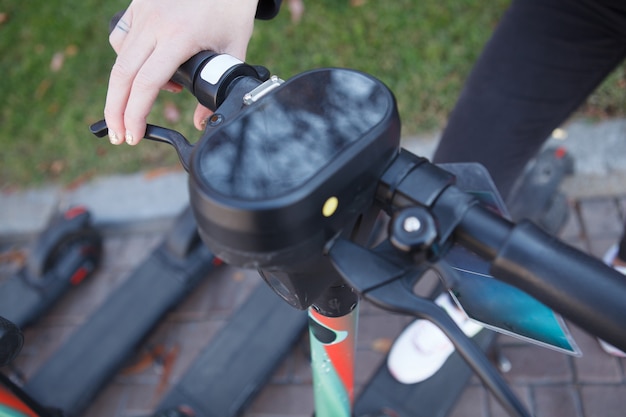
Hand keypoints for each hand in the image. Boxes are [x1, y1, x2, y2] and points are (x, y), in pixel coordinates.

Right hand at [104, 0, 258, 144]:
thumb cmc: (232, 7)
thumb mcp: (234, 49)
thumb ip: (219, 87)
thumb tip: (202, 122)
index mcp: (180, 36)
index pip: (148, 83)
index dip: (136, 114)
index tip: (133, 136)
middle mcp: (155, 23)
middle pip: (122, 75)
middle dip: (116, 111)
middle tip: (118, 136)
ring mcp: (143, 11)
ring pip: (120, 58)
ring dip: (124, 87)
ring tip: (143, 101)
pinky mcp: (138, 5)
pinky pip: (122, 38)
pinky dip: (127, 60)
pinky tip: (144, 68)